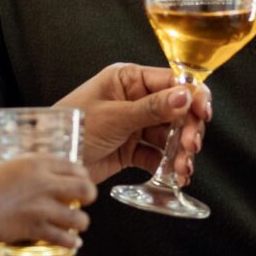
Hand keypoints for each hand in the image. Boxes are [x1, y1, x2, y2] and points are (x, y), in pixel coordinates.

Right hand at [0, 154, 94, 250]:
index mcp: (34, 164)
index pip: (74, 165)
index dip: (82, 173)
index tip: (79, 178)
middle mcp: (45, 185)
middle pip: (85, 189)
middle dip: (88, 196)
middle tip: (83, 200)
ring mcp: (43, 209)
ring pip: (79, 218)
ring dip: (80, 222)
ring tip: (77, 223)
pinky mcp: (37, 229)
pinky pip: (63, 238)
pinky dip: (70, 242)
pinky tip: (72, 242)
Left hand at [55, 62, 210, 182]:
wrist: (50, 158)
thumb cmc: (72, 127)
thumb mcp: (114, 116)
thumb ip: (152, 108)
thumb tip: (185, 96)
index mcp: (128, 79)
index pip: (171, 82)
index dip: (192, 96)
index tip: (204, 113)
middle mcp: (134, 98)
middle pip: (176, 111)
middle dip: (188, 129)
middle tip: (191, 147)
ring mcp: (134, 124)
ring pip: (169, 136)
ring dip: (181, 152)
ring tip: (183, 168)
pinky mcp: (131, 148)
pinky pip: (157, 155)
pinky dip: (168, 166)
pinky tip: (176, 176)